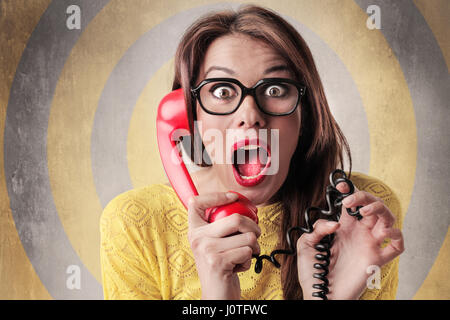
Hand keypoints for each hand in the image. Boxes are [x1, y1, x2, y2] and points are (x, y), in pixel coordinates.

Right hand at [187, 192, 260, 299]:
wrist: (217, 294)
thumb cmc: (221, 266)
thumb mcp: (216, 243)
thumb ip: (222, 226)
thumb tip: (244, 205)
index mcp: (194, 230)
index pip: (197, 202)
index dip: (216, 195)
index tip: (233, 197)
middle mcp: (197, 238)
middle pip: (235, 218)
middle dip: (253, 228)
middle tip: (254, 236)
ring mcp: (207, 249)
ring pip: (247, 237)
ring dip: (253, 248)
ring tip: (243, 255)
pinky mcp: (218, 262)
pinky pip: (247, 251)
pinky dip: (249, 260)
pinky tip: (238, 267)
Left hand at [297, 184, 403, 299]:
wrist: (320, 295)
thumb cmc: (313, 272)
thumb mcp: (306, 244)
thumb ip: (317, 228)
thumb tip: (336, 223)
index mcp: (343, 227)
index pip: (352, 204)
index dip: (349, 191)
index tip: (341, 186)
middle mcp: (358, 233)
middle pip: (373, 205)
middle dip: (366, 197)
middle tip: (351, 202)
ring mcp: (369, 245)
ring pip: (388, 219)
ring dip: (380, 210)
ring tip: (365, 213)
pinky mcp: (376, 260)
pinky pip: (397, 246)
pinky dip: (397, 236)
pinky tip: (383, 233)